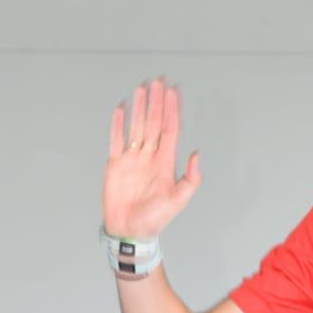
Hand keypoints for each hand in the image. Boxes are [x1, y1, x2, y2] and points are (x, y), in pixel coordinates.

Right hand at [103, 78, 201, 239]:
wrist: (130, 230)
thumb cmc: (154, 218)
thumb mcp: (178, 201)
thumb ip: (190, 179)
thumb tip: (196, 155)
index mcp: (164, 162)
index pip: (169, 129)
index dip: (172, 110)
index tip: (174, 92)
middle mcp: (149, 156)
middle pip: (153, 122)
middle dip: (157, 102)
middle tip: (158, 82)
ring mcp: (132, 158)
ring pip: (136, 126)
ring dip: (139, 107)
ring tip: (142, 88)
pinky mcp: (116, 164)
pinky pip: (116, 139)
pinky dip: (118, 124)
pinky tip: (121, 109)